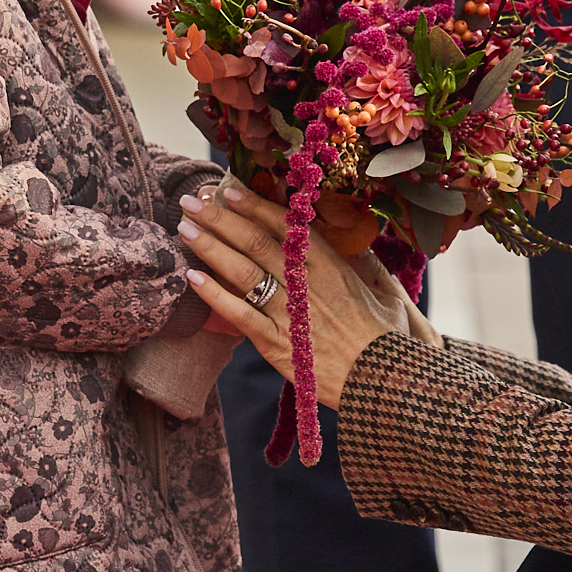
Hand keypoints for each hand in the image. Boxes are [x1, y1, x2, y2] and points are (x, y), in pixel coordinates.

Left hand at [175, 182, 432, 408]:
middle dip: (220, 218)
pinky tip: (192, 277)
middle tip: (191, 201)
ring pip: (242, 271)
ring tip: (184, 228)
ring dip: (210, 246)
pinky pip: (238, 314)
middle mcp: (305, 282)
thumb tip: (353, 244)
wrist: (382, 381)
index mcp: (331, 264)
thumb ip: (364, 265)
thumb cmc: (387, 338)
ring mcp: (288, 312)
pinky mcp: (276, 343)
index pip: (285, 226)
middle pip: (255, 242)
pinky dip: (214, 295)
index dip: (253, 205)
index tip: (229, 190)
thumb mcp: (385, 292)